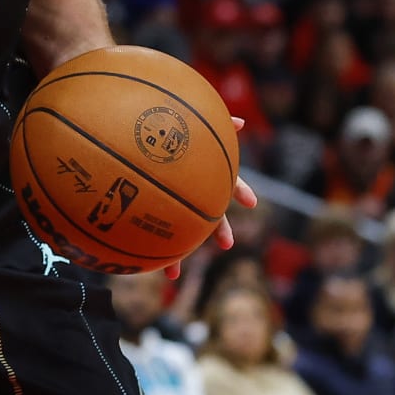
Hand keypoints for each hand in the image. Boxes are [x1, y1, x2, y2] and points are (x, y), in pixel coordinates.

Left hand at [165, 116, 256, 279]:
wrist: (142, 144)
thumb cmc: (172, 136)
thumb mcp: (192, 128)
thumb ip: (215, 126)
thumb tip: (239, 121)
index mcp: (204, 176)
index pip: (227, 183)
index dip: (239, 191)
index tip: (251, 203)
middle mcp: (195, 194)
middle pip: (211, 214)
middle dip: (218, 228)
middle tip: (227, 244)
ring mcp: (178, 206)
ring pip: (183, 232)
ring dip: (181, 254)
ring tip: (175, 273)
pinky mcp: (157, 214)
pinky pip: (158, 236)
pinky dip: (161, 255)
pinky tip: (157, 271)